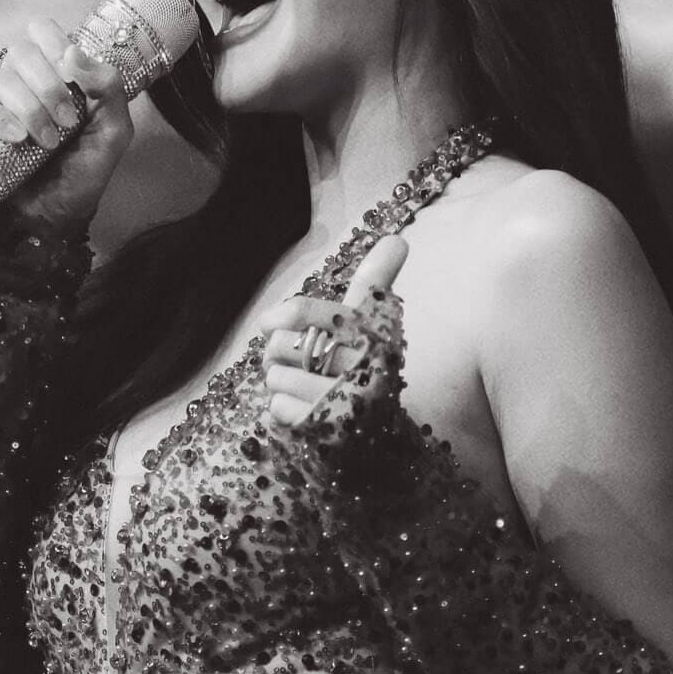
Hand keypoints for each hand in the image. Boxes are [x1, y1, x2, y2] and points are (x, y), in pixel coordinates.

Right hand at [0, 16, 134, 241]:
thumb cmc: (79, 180)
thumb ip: (108, 87)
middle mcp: (16, 85)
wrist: (50, 224)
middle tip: (67, 121)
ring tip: (46, 143)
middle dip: (50, 85)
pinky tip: (15, 139)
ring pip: (0, 79)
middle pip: (21, 50)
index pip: (42, 32)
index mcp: (50, 77)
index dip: (56, 42)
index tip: (73, 74)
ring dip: (30, 109)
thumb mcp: (113, 133)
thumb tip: (73, 51)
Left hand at [257, 234, 408, 426]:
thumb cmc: (365, 368)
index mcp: (370, 333)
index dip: (281, 317)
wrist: (378, 434)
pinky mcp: (325, 430)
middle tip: (297, 364)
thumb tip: (398, 239)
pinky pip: (278, 408)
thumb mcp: (374, 324)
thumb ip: (376, 282)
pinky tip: (308, 412)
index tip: (275, 324)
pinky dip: (285, 411)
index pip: (302, 312)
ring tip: (307, 389)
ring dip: (282, 386)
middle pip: (280, 346)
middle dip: (278, 356)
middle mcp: (362, 366)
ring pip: (275, 378)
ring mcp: (343, 401)